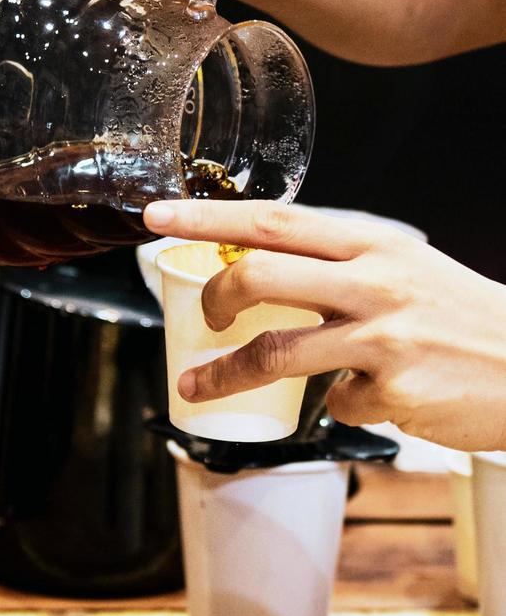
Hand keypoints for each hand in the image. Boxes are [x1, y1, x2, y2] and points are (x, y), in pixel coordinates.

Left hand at [143, 199, 505, 450]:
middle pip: (261, 275)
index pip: (273, 219)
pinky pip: (337, 400)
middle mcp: (373, 281)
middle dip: (214, 295)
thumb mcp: (402, 263)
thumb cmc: (457, 310)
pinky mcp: (394, 390)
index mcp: (370, 242)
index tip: (158, 215)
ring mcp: (383, 336)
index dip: (208, 215)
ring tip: (199, 387)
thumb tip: (262, 268)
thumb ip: (336, 263)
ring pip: (277, 352)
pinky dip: (341, 400)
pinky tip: (372, 394)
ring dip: (225, 374)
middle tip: (204, 315)